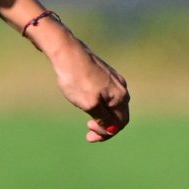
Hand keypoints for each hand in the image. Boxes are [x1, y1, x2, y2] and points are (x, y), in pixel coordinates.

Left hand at [37, 22, 131, 141]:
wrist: (67, 53)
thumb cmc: (77, 80)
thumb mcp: (90, 105)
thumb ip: (103, 119)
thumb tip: (112, 129)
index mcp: (120, 96)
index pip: (121, 123)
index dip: (107, 133)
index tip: (90, 136)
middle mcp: (122, 87)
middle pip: (119, 115)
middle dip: (105, 126)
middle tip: (87, 131)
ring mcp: (114, 79)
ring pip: (113, 105)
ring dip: (102, 116)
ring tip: (87, 118)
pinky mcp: (105, 73)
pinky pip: (107, 95)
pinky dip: (99, 105)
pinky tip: (87, 103)